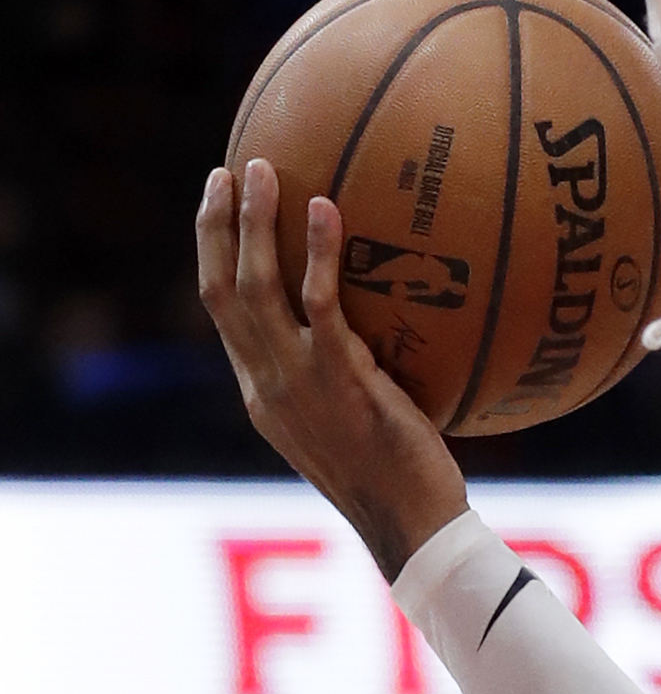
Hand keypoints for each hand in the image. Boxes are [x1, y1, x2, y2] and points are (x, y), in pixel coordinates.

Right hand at [196, 159, 466, 578]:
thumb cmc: (404, 480)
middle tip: (226, 170)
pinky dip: (316, 251)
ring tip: (260, 167)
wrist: (413, 525)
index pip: (223, 316)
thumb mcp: (359, 424)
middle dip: (215, 226)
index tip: (219, 211)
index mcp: (262, 393)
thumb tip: (383, 333)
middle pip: (219, 290)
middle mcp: (266, 383)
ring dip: (251, 222)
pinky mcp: (338, 378)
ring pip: (252, 287)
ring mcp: (296, 381)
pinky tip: (326, 207)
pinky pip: (319, 302)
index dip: (214, 260)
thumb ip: (350, 377)